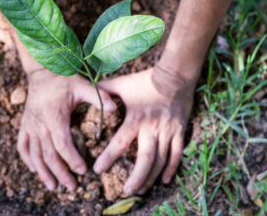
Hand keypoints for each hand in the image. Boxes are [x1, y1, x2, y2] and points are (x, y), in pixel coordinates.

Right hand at [16, 69, 115, 190]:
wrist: (42, 71)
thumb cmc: (65, 80)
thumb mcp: (83, 86)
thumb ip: (99, 97)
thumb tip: (115, 108)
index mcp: (54, 116)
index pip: (62, 144)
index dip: (72, 160)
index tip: (83, 171)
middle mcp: (39, 124)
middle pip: (48, 155)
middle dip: (60, 173)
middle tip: (72, 186)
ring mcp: (29, 125)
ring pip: (34, 155)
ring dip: (43, 173)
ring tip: (53, 187)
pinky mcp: (24, 125)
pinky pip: (22, 146)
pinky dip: (27, 160)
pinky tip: (35, 170)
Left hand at [93, 67, 195, 194]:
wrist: (175, 76)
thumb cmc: (145, 81)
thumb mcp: (122, 84)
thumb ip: (104, 91)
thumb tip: (86, 91)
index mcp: (136, 118)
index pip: (120, 142)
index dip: (108, 157)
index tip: (97, 170)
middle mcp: (152, 128)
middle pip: (146, 159)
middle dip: (136, 177)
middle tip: (125, 190)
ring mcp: (168, 131)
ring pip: (161, 161)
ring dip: (151, 177)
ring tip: (141, 190)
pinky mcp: (179, 131)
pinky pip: (177, 154)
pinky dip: (171, 168)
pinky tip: (164, 180)